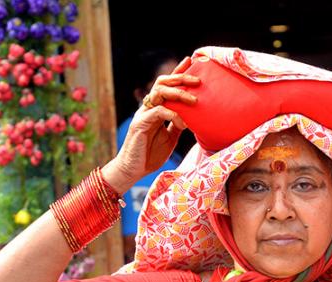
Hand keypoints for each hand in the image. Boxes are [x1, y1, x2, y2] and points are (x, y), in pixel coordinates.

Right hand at [101, 57, 198, 193]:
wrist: (133, 170)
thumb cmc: (150, 154)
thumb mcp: (170, 138)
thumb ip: (177, 124)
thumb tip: (191, 116)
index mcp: (155, 109)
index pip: (166, 86)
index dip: (177, 73)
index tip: (190, 61)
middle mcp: (148, 107)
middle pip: (163, 83)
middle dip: (180, 78)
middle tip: (198, 80)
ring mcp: (143, 114)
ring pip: (160, 93)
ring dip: (178, 94)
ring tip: (194, 101)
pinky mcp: (141, 123)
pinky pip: (158, 111)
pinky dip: (173, 115)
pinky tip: (183, 123)